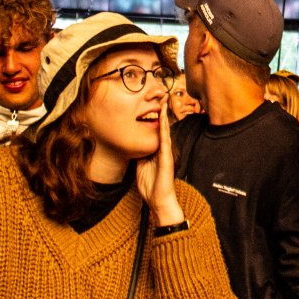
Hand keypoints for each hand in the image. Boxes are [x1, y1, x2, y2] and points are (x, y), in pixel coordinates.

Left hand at [136, 97, 184, 227]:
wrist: (158, 201)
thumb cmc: (150, 186)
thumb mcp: (140, 167)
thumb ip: (139, 155)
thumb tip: (132, 146)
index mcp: (156, 152)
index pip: (155, 131)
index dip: (154, 118)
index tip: (151, 105)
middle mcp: (162, 150)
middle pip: (162, 128)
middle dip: (161, 113)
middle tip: (160, 97)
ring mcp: (166, 154)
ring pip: (165, 131)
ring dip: (164, 117)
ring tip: (163, 103)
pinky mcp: (167, 159)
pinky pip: (165, 142)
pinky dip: (164, 130)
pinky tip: (163, 120)